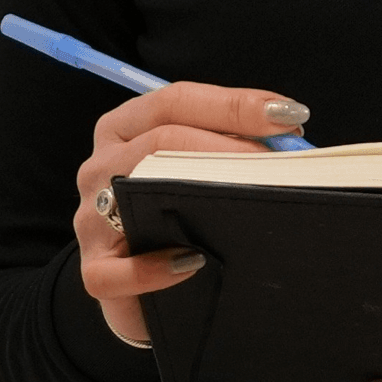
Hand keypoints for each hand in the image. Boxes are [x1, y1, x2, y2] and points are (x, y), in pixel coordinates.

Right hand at [74, 81, 307, 345]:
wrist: (138, 281)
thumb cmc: (175, 209)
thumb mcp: (194, 164)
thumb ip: (228, 144)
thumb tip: (290, 134)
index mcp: (125, 126)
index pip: (176, 100)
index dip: (235, 104)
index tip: (288, 116)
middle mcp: (102, 164)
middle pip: (161, 140)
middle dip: (230, 148)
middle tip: (282, 165)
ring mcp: (91, 218)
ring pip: (138, 193)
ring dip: (200, 196)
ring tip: (252, 203)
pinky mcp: (95, 271)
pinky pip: (117, 271)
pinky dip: (155, 269)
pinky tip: (195, 263)